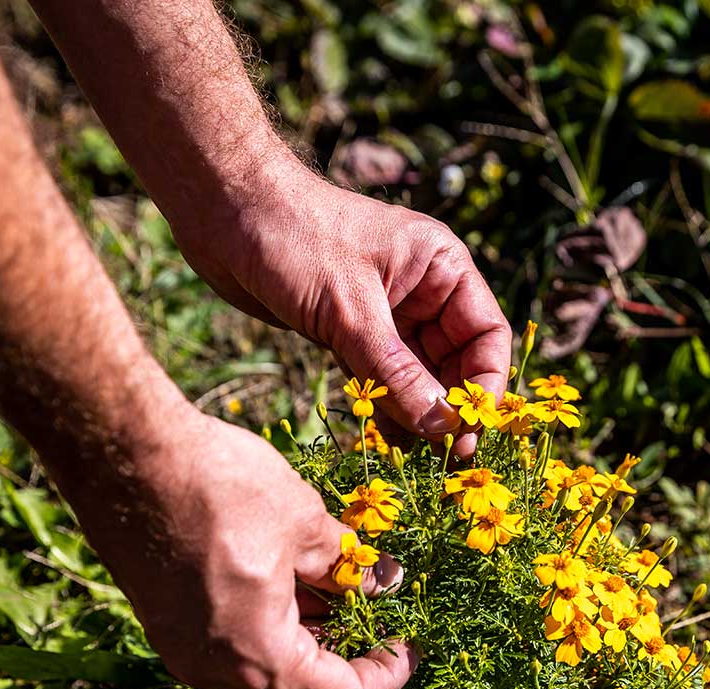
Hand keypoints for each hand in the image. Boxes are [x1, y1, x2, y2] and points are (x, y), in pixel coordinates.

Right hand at [53, 401, 413, 688]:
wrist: (125, 454)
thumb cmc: (217, 485)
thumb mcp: (303, 522)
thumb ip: (346, 564)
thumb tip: (380, 581)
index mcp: (258, 657)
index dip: (386, 676)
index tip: (410, 645)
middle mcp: (215, 672)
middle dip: (349, 676)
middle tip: (382, 634)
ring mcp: (185, 651)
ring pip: (263, 682)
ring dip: (310, 654)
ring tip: (345, 601)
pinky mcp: (169, 624)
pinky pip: (233, 653)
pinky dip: (274, 636)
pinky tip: (298, 588)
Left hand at [181, 163, 511, 457]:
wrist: (222, 210)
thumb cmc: (294, 237)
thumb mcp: (351, 311)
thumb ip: (396, 372)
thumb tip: (441, 429)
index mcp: (440, 267)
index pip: (486, 334)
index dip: (484, 386)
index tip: (472, 431)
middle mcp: (420, 289)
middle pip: (455, 360)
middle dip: (449, 406)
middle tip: (445, 457)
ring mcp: (384, 312)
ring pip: (415, 374)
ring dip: (415, 413)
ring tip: (413, 457)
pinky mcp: (347, 329)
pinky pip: (378, 376)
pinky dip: (383, 406)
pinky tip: (384, 440)